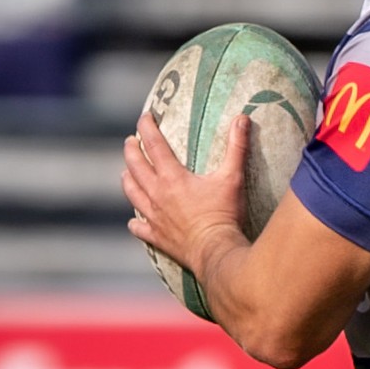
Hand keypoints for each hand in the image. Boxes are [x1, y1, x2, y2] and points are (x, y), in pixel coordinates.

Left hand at [122, 111, 249, 278]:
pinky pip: (139, 228)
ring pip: (131, 193)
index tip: (145, 117)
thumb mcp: (232, 178)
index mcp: (172, 177)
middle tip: (131, 141)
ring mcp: (154, 217)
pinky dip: (135, 222)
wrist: (215, 251)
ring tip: (127, 172)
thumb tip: (242, 118)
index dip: (147, 128)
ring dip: (127, 179)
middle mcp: (157, 194)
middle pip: (135, 166)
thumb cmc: (224, 215)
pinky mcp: (156, 236)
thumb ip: (236, 147)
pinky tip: (135, 220)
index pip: (154, 145)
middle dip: (131, 150)